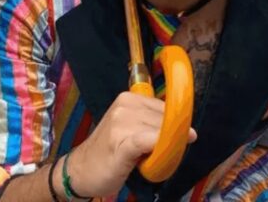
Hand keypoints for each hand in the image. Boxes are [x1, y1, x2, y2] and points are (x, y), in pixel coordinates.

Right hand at [63, 92, 196, 197]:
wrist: (81, 169)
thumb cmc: (110, 150)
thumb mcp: (130, 128)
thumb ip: (151, 122)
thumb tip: (186, 127)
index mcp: (128, 98)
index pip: (166, 107)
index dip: (176, 124)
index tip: (182, 138)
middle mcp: (124, 106)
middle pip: (165, 119)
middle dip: (171, 137)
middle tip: (162, 154)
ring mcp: (120, 123)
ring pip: (160, 131)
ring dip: (166, 147)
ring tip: (152, 160)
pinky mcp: (120, 143)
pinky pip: (147, 141)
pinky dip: (158, 147)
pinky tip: (157, 157)